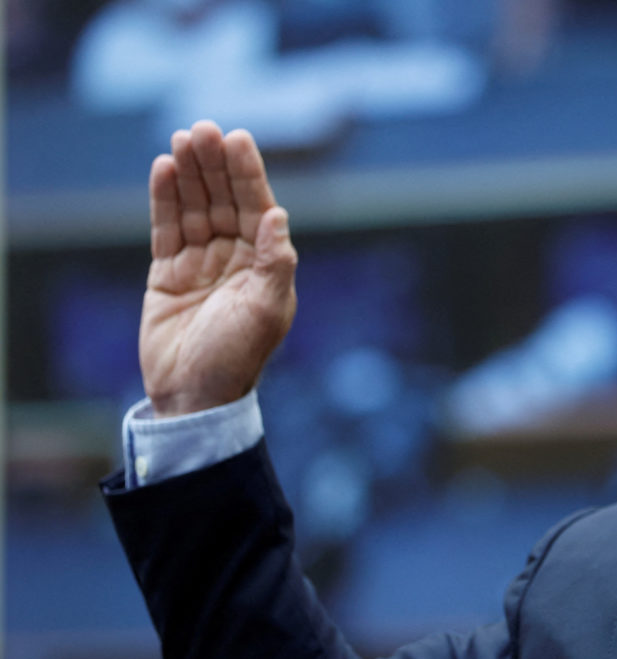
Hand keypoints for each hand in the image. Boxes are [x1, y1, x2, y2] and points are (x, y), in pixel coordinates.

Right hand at [140, 120, 297, 416]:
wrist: (194, 396)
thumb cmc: (237, 357)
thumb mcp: (265, 310)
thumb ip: (274, 262)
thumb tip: (277, 215)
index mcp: (265, 265)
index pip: (256, 208)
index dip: (247, 174)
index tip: (238, 139)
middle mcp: (236, 259)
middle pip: (223, 200)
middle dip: (214, 165)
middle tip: (202, 129)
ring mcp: (201, 264)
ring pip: (194, 208)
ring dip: (189, 174)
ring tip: (181, 140)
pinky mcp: (168, 273)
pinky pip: (166, 229)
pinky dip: (164, 200)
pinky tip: (163, 169)